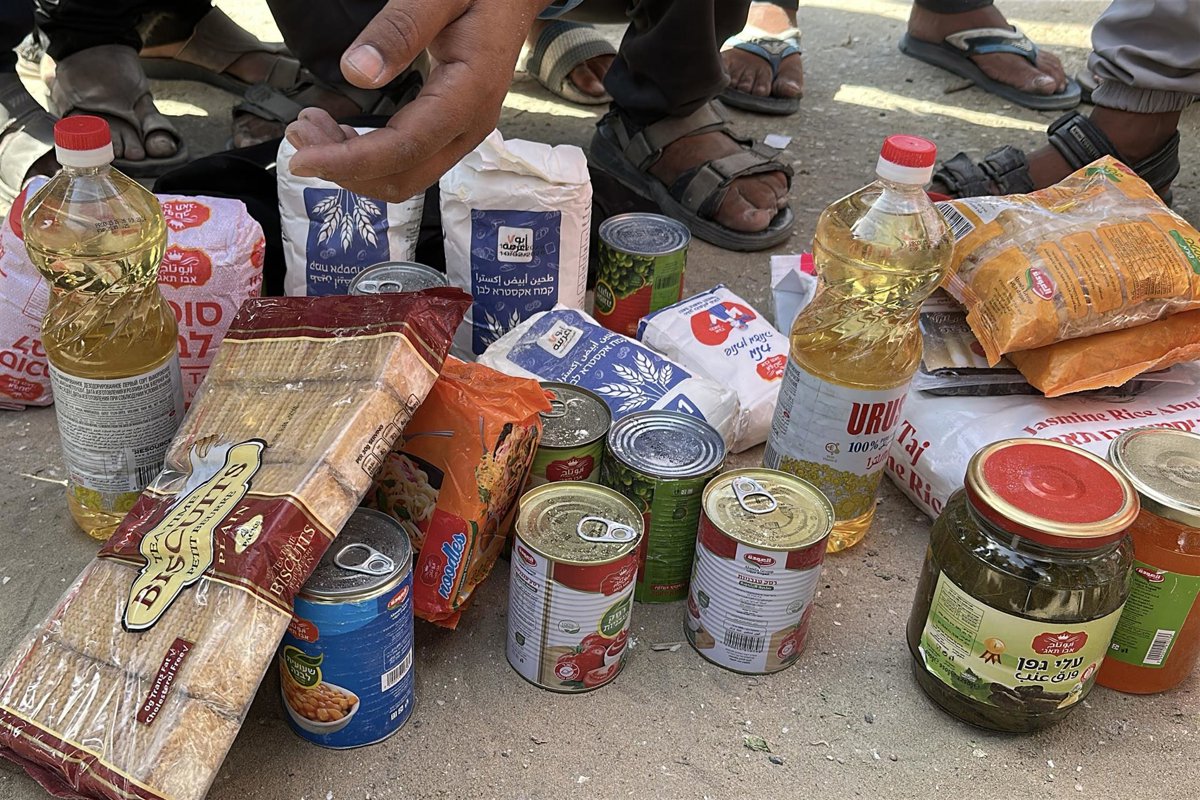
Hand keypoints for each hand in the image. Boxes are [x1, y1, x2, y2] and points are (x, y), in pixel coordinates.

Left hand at [285, 0, 546, 200]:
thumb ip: (401, 28)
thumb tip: (356, 72)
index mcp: (469, 94)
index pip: (404, 149)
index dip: (350, 162)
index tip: (300, 159)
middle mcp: (469, 126)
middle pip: (403, 178)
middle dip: (345, 169)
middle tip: (300, 130)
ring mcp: (462, 132)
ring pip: (404, 177)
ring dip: (353, 167)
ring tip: (313, 128)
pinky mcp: (451, 130)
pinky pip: (408, 162)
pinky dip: (368, 158)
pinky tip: (340, 133)